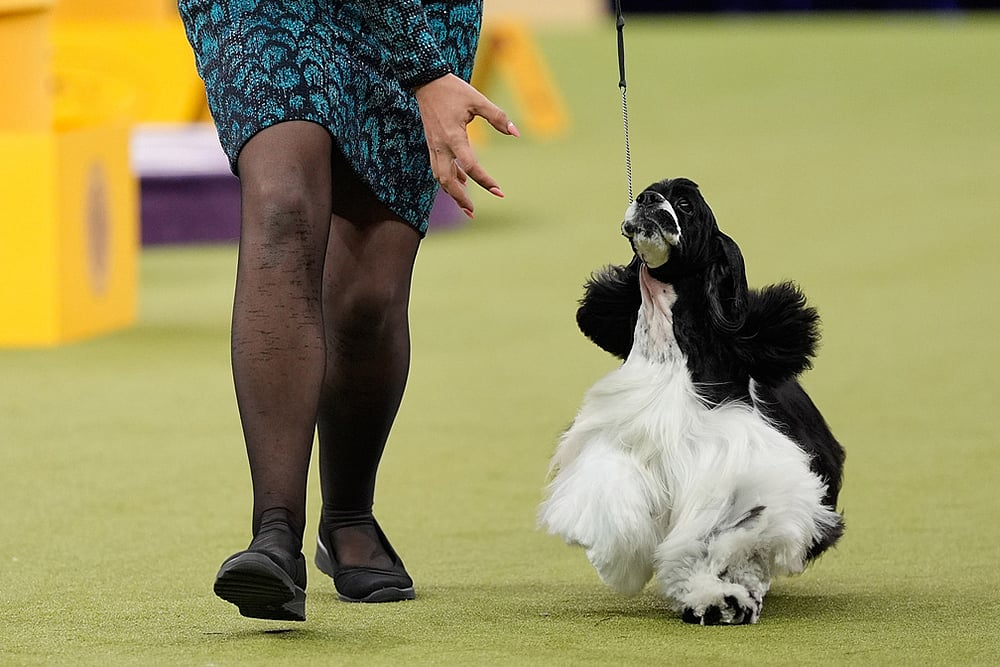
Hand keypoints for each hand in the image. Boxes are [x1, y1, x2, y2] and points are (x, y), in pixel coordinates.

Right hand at [414, 74, 518, 217]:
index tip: (498, 191)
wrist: (425, 81)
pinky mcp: (431, 144)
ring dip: (452, 193)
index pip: (470, 166)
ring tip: (466, 207)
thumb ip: (497, 117)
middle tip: (472, 213)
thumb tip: (515, 133)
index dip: (485, 180)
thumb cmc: (453, 90)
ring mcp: (433, 146)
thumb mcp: (478, 100)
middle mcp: (441, 146)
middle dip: (459, 198)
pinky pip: (438, 168)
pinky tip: (463, 183)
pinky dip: (450, 178)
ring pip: (440, 177)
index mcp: (454, 136)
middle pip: (447, 181)